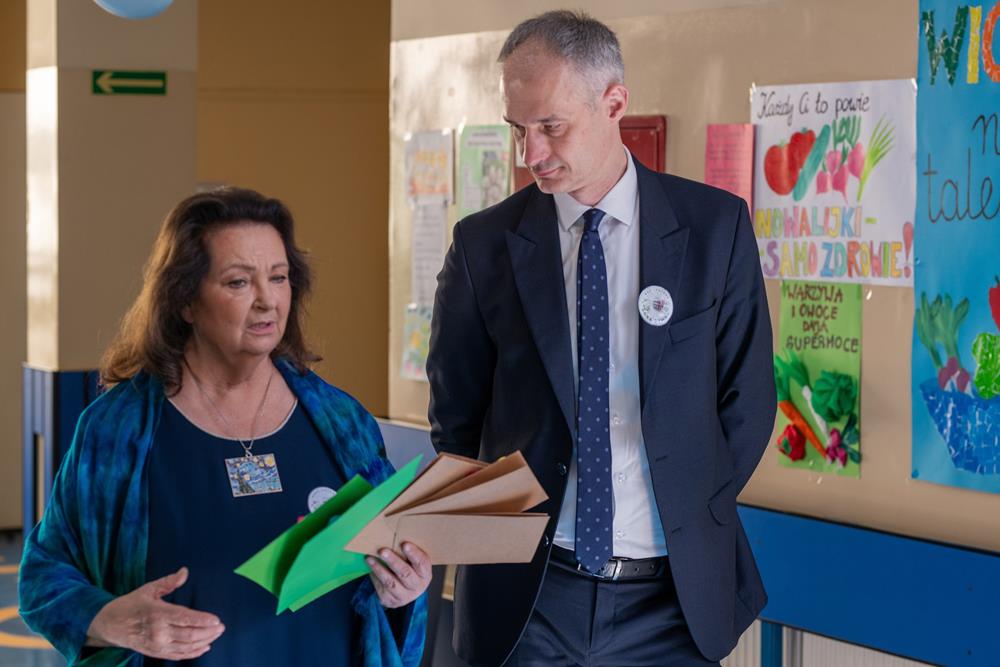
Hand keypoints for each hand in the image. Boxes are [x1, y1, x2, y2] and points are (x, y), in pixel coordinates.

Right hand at [86, 567, 224, 659]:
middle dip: (208, 631)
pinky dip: (193, 653)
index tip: (216, 619)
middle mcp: (158, 632)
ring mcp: (157, 645)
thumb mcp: (148, 589)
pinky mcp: (156, 653)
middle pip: (189, 635)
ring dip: (204, 641)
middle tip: (221, 627)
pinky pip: (178, 655)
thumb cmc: (131, 604)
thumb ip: (168, 582)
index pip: (185, 618)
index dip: (203, 620)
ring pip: (186, 646)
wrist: (110, 625)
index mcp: (157, 614)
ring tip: (216, 634)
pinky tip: (204, 647)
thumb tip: (185, 572)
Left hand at [366, 543, 431, 608]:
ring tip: (370, 558)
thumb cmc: (410, 569)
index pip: (422, 563)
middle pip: (405, 573)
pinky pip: (381, 588)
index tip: (404, 544)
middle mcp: (417, 586)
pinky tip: (370, 567)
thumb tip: (393, 536)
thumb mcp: (414, 562)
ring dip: (379, 569)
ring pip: (391, 582)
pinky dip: (374, 577)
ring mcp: (404, 595)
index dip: (414, 553)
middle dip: (393, 561)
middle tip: (382, 551)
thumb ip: (408, 552)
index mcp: (425, 573)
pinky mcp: (391, 600)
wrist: (406, 591)